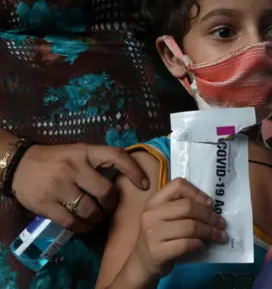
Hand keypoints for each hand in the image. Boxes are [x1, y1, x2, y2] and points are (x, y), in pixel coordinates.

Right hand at [12, 143, 148, 231]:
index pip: (116, 156)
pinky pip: (71, 222)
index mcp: (84, 152)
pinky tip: (83, 225)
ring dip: (97, 218)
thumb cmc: (56, 159)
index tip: (144, 184)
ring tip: (96, 217)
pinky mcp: (46, 204)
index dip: (134, 170)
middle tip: (109, 206)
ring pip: (90, 210)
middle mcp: (73, 167)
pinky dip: (81, 227)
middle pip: (105, 191)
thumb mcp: (78, 152)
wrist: (19, 165)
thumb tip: (128, 178)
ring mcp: (58, 186)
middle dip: (111, 203)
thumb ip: (98, 163)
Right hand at [133, 178, 226, 278]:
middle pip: (188, 207)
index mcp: (154, 201)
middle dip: (210, 216)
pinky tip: (203, 246)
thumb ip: (181, 208)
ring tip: (220, 236)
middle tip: (221, 223)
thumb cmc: (160, 236)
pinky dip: (199, 244)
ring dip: (210, 232)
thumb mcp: (165, 217)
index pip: (178, 186)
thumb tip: (212, 207)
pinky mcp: (157, 252)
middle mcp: (151, 214)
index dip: (198, 193)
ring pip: (190, 227)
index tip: (211, 204)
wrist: (142, 262)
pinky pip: (186, 244)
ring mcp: (152, 233)